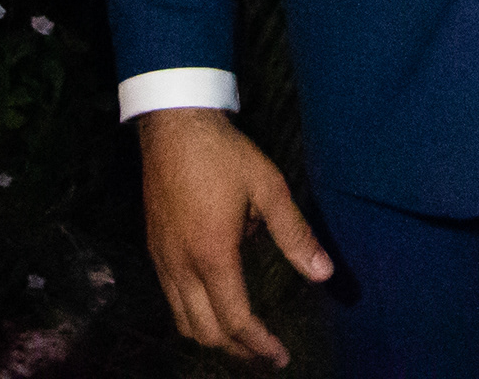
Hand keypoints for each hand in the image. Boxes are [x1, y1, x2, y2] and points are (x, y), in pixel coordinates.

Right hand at [136, 108, 332, 364]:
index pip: (235, 320)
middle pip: (205, 330)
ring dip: (212, 336)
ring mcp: (162, 258)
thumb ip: (295, 233)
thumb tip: (324, 273)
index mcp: (212, 255)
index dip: (259, 345)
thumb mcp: (268, 187)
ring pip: (182, 320)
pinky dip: (193, 315)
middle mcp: (181, 265)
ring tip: (241, 339)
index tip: (281, 356)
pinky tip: (213, 304)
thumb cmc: (223, 153)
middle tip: (265, 355)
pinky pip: (170, 298)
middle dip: (236, 350)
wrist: (172, 123)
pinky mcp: (154, 247)